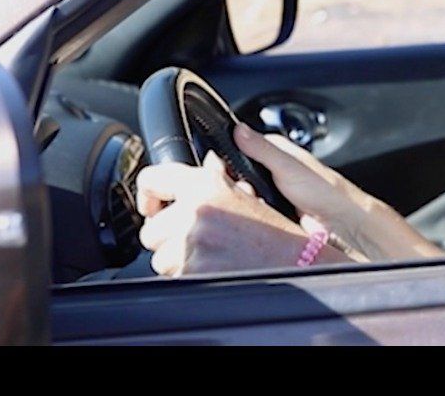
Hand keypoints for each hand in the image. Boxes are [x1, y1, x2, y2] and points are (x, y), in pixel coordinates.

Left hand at [135, 152, 344, 276]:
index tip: (152, 206)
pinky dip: (187, 278)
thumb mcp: (248, 193)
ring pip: (159, 258)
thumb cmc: (276, 233)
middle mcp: (196, 210)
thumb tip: (204, 165)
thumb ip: (218, 179)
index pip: (153, 179)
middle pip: (151, 230)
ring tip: (211, 258)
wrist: (296, 264)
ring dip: (179, 262)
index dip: (148, 195)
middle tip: (199, 241)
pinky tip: (213, 271)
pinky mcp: (191, 271)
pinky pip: (171, 277)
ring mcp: (192, 242)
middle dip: (169, 239)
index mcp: (207, 184)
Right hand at [231, 121, 370, 237]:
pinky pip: (251, 213)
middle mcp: (270, 169)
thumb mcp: (288, 166)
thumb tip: (239, 129)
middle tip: (247, 192)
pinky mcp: (270, 212)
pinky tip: (258, 219)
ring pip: (241, 196)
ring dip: (244, 203)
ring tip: (256, 205)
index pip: (236, 149)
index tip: (220, 172)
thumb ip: (263, 149)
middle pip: (236, 176)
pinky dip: (251, 216)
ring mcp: (269, 191)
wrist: (340, 222)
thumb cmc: (324, 190)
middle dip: (235, 187)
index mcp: (274, 150)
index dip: (225, 161)